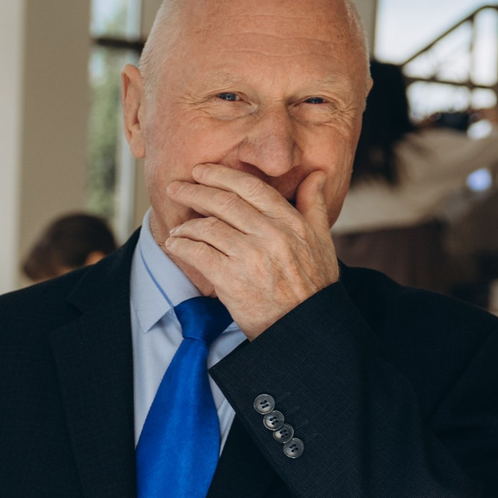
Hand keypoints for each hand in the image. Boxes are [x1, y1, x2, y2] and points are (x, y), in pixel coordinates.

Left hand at [159, 162, 338, 336]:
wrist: (303, 326)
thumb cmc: (313, 284)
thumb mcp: (322, 240)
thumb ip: (314, 205)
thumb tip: (316, 175)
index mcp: (290, 221)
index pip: (250, 188)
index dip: (221, 175)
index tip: (201, 171)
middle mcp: (270, 234)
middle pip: (223, 202)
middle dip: (194, 191)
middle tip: (176, 187)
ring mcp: (249, 256)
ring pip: (207, 227)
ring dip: (186, 224)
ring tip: (178, 226)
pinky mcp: (231, 279)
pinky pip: (198, 254)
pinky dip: (182, 246)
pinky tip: (174, 244)